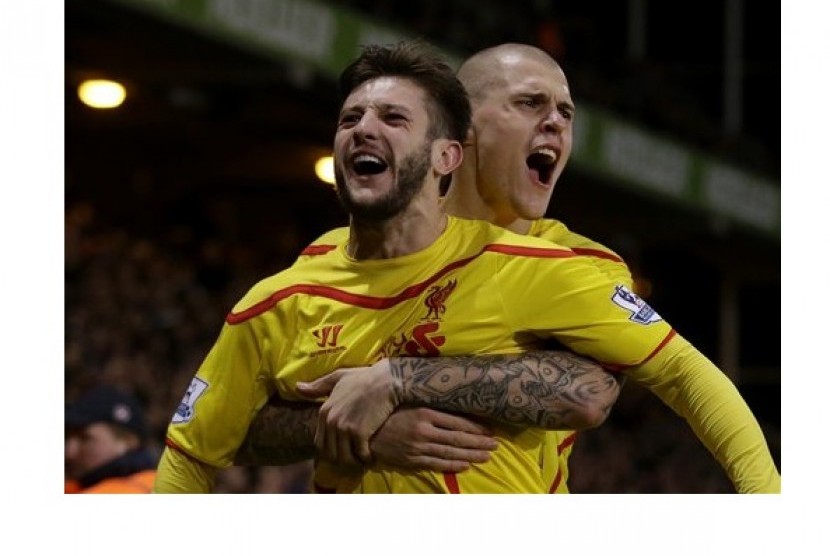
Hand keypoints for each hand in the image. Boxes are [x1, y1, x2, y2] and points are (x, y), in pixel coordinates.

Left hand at [296, 359, 400, 465]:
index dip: (331, 451)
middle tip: (354, 459)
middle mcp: (331, 421)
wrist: (386, 380)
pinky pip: (360, 454)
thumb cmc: (364, 377)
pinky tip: (372, 456)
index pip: (320, 443)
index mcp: (324, 411)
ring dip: (354, 462)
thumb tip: (297, 387)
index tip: (344, 451)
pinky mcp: (359, 432)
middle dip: (342, 460)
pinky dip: (367, 458)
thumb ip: (318, 386)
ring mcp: (344, 427)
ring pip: (344, 457)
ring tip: (363, 460)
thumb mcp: (338, 378)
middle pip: (330, 453)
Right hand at [371, 407, 497, 471]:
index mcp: (425, 413)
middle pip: (458, 439)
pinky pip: (436, 464)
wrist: (364, 430)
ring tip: (487, 456)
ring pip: (450, 453)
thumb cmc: (389, 412)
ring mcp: (418, 447)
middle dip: (479, 443)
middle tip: (496, 445)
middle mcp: (424, 431)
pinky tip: (466, 466)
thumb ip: (430, 405)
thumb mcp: (409, 403)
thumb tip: (453, 401)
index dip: (476, 428)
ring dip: (471, 455)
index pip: (457, 422)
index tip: (491, 430)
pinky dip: (453, 466)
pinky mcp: (412, 460)